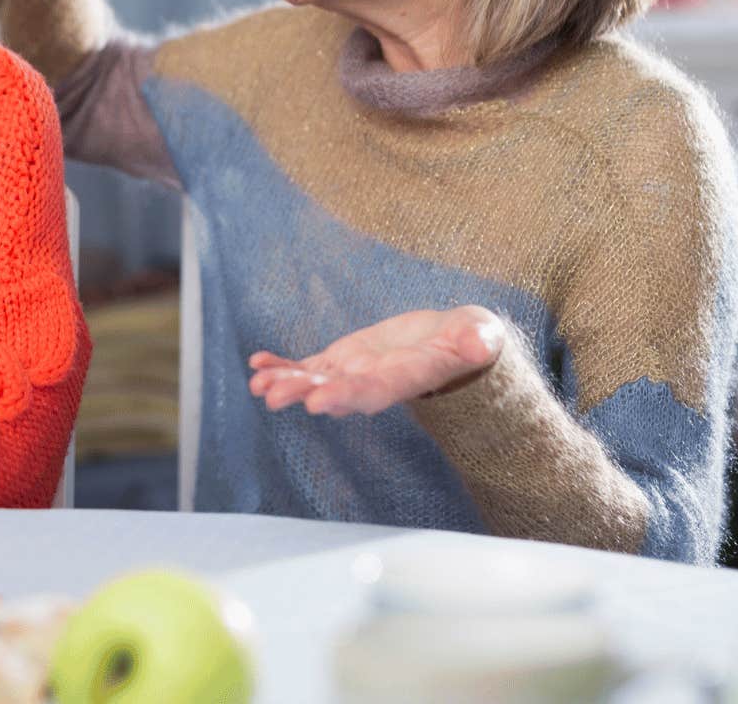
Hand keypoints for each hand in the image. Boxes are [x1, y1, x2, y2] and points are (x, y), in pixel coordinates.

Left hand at [247, 306, 508, 416]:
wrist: (454, 344)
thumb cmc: (471, 340)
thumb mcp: (480, 336)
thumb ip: (478, 342)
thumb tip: (481, 344)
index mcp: (405, 380)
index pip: (373, 392)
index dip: (346, 396)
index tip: (319, 401)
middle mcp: (374, 384)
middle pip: (334, 392)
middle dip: (302, 393)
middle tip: (270, 395)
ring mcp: (355, 374)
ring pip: (315, 381)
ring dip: (285, 382)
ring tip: (256, 383)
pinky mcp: (344, 361)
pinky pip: (308, 367)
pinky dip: (283, 364)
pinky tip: (256, 362)